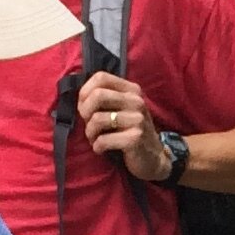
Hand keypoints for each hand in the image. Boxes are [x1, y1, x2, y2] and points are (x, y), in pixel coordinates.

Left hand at [77, 71, 171, 185]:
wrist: (154, 158)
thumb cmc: (131, 132)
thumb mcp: (123, 110)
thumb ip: (106, 99)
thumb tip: (80, 97)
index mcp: (131, 90)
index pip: (101, 77)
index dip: (85, 91)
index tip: (84, 107)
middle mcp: (136, 101)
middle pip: (97, 95)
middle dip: (85, 112)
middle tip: (88, 125)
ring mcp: (137, 119)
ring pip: (97, 119)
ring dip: (90, 132)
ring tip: (94, 139)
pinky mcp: (135, 138)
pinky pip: (103, 140)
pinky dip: (97, 146)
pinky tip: (101, 149)